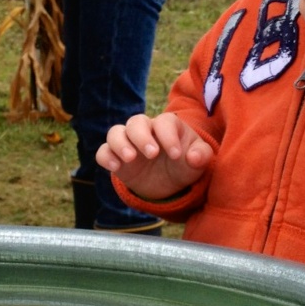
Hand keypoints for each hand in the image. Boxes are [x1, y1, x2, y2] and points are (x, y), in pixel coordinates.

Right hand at [97, 112, 213, 199]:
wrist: (170, 183)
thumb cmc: (185, 165)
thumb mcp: (199, 162)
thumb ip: (201, 156)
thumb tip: (193, 157)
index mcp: (168, 126)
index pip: (164, 122)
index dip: (168, 136)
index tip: (175, 155)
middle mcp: (146, 130)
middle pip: (136, 122)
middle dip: (142, 137)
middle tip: (152, 154)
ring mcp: (128, 143)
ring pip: (116, 132)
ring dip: (120, 143)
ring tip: (130, 158)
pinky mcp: (116, 157)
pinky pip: (103, 151)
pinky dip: (106, 156)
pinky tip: (115, 167)